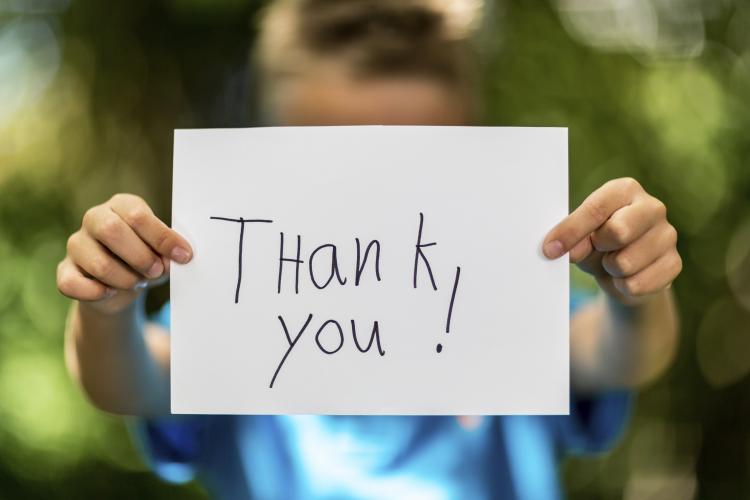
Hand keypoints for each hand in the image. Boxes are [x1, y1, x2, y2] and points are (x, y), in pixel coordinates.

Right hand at [57, 193, 192, 312]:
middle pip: (112, 231)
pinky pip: (73, 284)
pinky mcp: (64, 270)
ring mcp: (76, 243)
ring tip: (137, 282)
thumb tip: (174, 258)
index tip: (184, 256)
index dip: (162, 238)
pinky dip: (97, 293)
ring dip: (125, 280)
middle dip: (140, 257)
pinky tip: (110, 291)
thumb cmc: (146, 260)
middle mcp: (95, 218)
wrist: (120, 287)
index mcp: (122, 205)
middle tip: (156, 271)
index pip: (138, 215)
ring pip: (98, 264)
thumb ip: (167, 253)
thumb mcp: (162, 254)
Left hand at [543, 177, 680, 304]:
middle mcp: (652, 207)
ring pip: (625, 263)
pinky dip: (622, 287)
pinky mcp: (675, 263)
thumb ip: (574, 239)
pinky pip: (637, 284)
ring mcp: (668, 234)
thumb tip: (567, 250)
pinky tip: (626, 277)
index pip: (596, 208)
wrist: (624, 272)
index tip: (550, 249)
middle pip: (619, 231)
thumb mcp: (579, 238)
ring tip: (612, 263)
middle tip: (597, 249)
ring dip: (609, 270)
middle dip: (598, 248)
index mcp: (624, 190)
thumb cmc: (597, 244)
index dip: (571, 231)